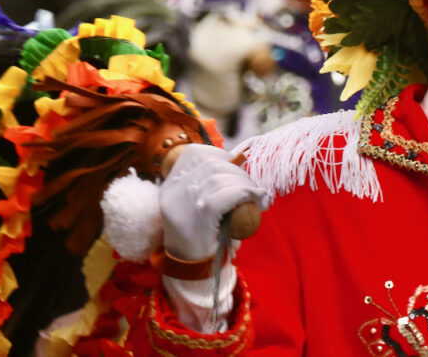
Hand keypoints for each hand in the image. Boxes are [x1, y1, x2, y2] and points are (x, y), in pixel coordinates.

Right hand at [160, 144, 267, 260]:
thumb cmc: (201, 237)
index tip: (235, 168)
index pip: (194, 153)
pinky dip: (247, 194)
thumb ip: (208, 185)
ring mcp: (184, 202)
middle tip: (252, 189)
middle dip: (239, 173)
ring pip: (222, 178)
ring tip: (257, 198)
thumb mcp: (197, 207)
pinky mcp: (200, 214)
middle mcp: (173, 191)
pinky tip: (257, 201)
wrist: (190, 272)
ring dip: (246, 185)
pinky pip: (228, 195)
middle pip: (213, 165)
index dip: (220, 155)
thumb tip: (238, 160)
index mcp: (170, 186)